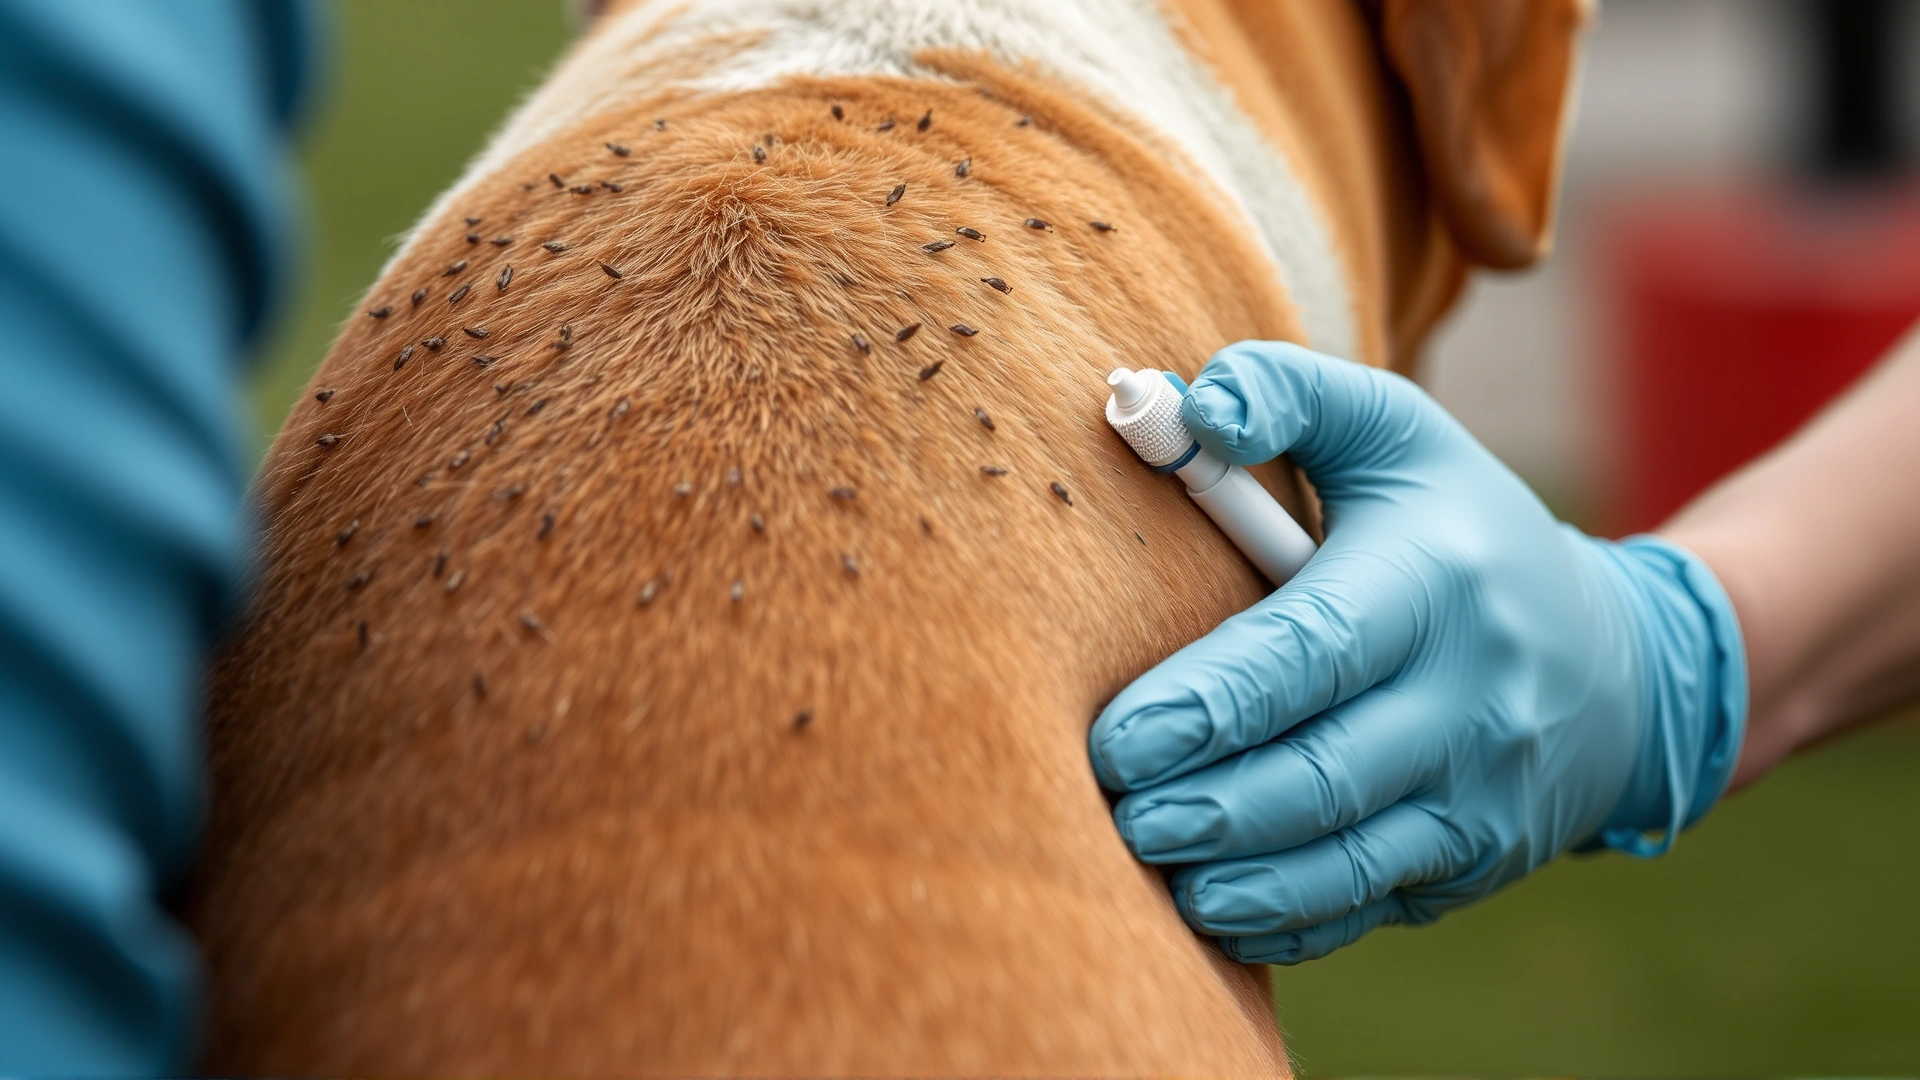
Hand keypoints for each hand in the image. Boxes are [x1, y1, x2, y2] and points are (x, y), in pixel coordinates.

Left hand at [1089, 342, 1745, 962]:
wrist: (1621, 662)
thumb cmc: (1458, 530)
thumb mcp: (1394, 433)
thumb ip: (1289, 394)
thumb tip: (1196, 407)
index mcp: (1438, 583)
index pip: (1314, 653)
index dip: (1212, 704)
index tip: (1118, 739)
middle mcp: (1473, 699)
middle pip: (1323, 773)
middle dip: (1206, 804)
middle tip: (1116, 811)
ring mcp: (1483, 796)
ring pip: (1344, 859)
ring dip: (1234, 876)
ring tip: (1151, 860)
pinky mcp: (1474, 863)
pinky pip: (1368, 904)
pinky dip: (1286, 917)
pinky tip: (1213, 905)